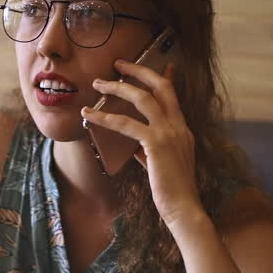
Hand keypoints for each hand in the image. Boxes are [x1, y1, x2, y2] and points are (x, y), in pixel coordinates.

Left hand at [80, 59, 201, 225]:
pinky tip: (89, 115)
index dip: (166, 77)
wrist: (184, 209)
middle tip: (118, 63)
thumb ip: (149, 153)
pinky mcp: (156, 144)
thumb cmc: (172, 191)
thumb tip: (134, 148)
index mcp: (182, 130)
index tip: (163, 63)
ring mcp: (169, 133)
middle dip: (139, 71)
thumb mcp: (161, 165)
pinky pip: (126, 124)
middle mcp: (178, 126)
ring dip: (117, 87)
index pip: (173, 96)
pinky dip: (105, 117)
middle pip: (160, 86)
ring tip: (97, 83)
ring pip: (142, 98)